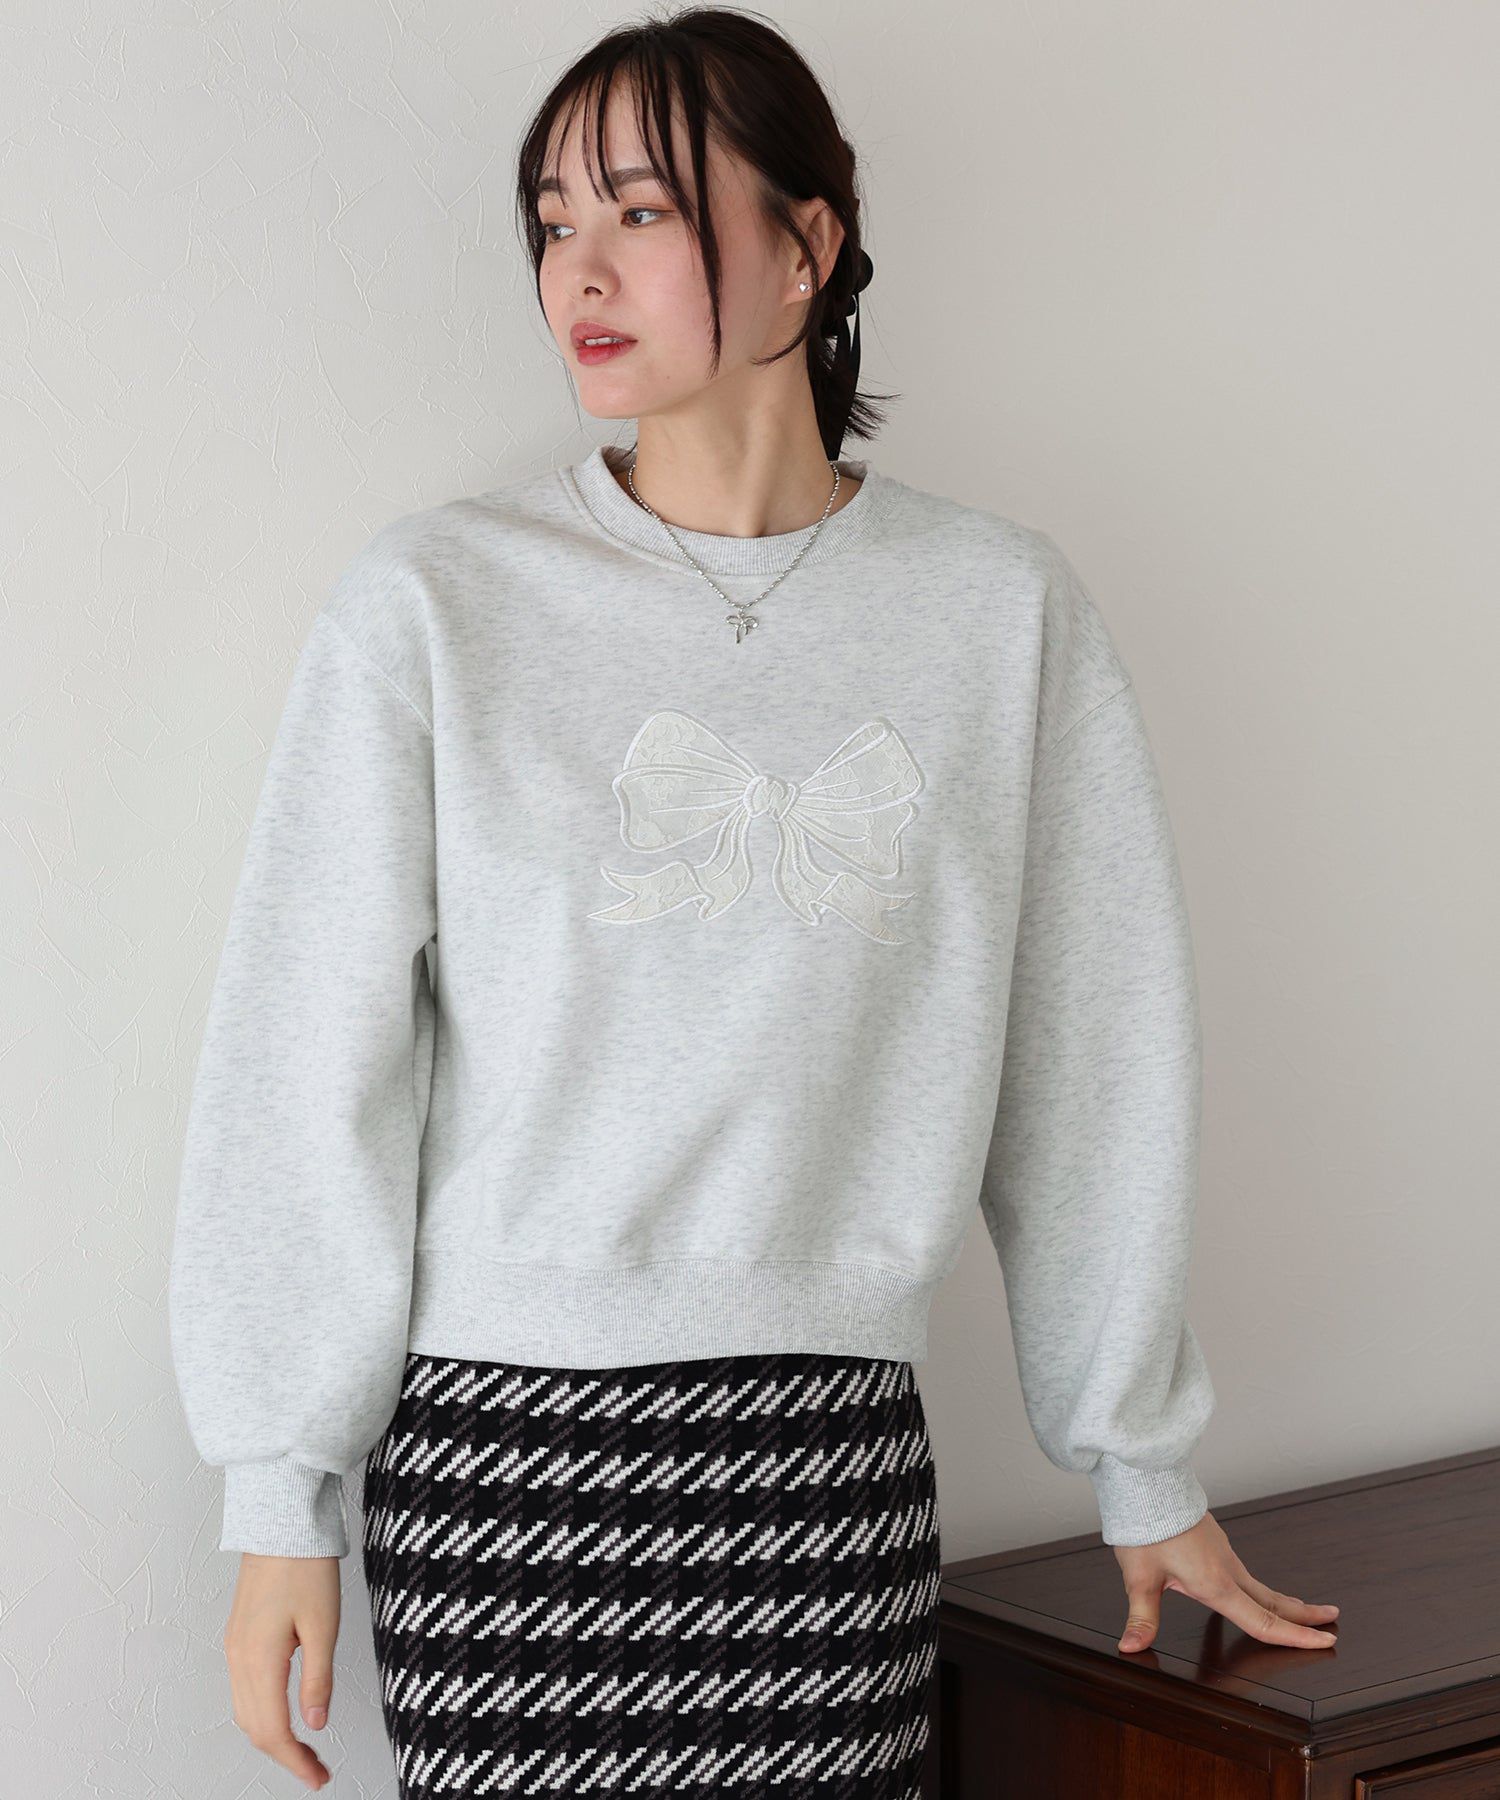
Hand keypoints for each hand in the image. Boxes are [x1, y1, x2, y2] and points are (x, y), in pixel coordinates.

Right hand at [223, 1552, 341, 1790]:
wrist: (281, 1522)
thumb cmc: (305, 1565)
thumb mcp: (324, 1624)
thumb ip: (318, 1678)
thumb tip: (316, 1723)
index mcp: (258, 1659)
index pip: (272, 1731)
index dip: (295, 1762)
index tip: (318, 1778)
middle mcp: (238, 1658)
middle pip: (254, 1728)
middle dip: (284, 1756)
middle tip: (316, 1770)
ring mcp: (234, 1647)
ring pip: (245, 1712)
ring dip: (271, 1737)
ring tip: (304, 1750)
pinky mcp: (238, 1636)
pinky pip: (243, 1690)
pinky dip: (261, 1713)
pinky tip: (283, 1715)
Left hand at [1113, 1509, 1338, 1653]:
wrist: (1147, 1480)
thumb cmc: (1146, 1525)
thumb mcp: (1140, 1577)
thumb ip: (1141, 1617)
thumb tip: (1132, 1647)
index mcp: (1216, 1584)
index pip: (1264, 1622)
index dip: (1297, 1637)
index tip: (1327, 1643)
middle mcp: (1227, 1569)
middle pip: (1273, 1601)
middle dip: (1304, 1616)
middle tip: (1332, 1623)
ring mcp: (1222, 1552)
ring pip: (1259, 1585)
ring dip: (1282, 1601)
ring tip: (1298, 1609)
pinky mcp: (1213, 1540)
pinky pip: (1242, 1571)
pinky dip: (1258, 1586)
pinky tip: (1247, 1589)